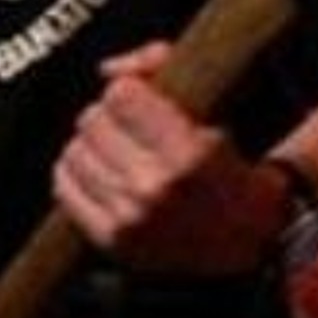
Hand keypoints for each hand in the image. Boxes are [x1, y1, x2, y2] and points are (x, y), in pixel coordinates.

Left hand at [53, 47, 283, 276]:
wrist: (253, 249)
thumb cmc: (236, 174)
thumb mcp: (224, 115)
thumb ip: (166, 70)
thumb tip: (108, 69)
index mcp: (190, 156)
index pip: (121, 95)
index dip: (132, 91)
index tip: (146, 101)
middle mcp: (154, 187)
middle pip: (92, 120)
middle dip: (112, 118)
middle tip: (137, 131)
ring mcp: (128, 216)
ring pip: (75, 150)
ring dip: (94, 146)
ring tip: (124, 154)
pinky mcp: (108, 238)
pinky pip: (64, 184)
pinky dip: (79, 174)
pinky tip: (106, 175)